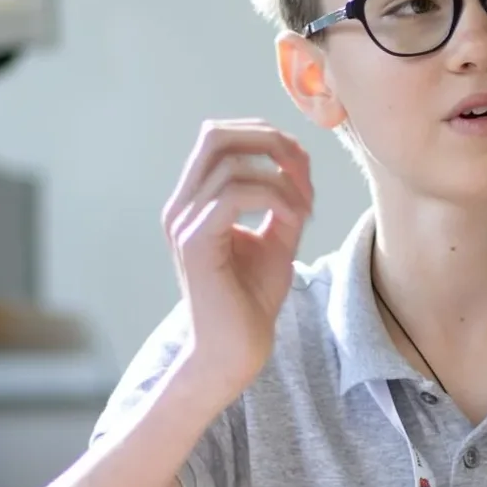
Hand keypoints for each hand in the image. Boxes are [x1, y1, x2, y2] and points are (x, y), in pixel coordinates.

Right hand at [162, 120, 314, 405]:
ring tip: (304, 211)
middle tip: (302, 169)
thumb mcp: (276, 238)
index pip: (217, 137)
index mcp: (194, 202)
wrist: (235, 352)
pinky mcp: (195, 242)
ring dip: (282, 180)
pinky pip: (236, 194)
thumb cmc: (251, 301)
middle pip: (215, 135)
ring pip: (233, 164)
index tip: (300, 163)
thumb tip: (297, 161)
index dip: (262, 135)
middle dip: (268, 140)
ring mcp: (184, 223)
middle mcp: (181, 206)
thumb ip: (282, 198)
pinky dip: (275, 198)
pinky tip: (294, 222)